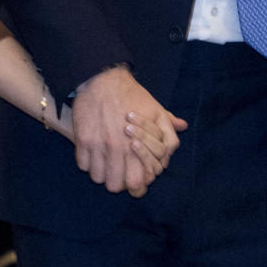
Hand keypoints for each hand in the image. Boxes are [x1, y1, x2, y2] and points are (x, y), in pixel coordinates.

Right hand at [71, 66, 184, 194]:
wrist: (104, 80)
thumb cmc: (133, 96)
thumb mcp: (156, 110)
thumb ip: (168, 128)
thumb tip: (183, 128)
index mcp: (138, 146)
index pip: (137, 183)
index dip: (136, 186)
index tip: (134, 177)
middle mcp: (118, 149)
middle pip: (115, 186)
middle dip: (118, 182)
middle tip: (118, 172)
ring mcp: (99, 146)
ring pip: (97, 178)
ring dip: (102, 173)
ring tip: (105, 162)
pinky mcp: (83, 140)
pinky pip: (83, 165)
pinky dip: (88, 163)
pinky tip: (94, 153)